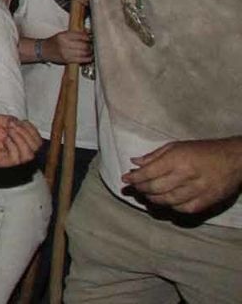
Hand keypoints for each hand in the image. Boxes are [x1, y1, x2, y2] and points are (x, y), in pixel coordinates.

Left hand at [0, 115, 41, 166]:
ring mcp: (11, 157)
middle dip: (28, 133)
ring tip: (9, 131)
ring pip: (29, 154)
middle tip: (13, 126)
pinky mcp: (3, 162)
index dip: (32, 130)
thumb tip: (25, 124)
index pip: (37, 139)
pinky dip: (14, 146)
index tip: (21, 121)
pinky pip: (17, 158)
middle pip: (37, 147)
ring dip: (22, 139)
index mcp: (17, 139)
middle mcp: (17, 149)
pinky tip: (5, 139)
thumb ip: (14, 122)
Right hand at [42, 29, 92, 64]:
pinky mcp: (67, 60)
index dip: (88, 37)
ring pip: (84, 53)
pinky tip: (90, 57)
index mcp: (63, 36)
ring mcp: (66, 53)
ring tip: (92, 50)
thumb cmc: (53, 42)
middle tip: (92, 44)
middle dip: (90, 45)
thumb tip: (88, 34)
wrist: (43, 50)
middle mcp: (64, 44)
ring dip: (90, 52)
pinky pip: (81, 60)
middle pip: (83, 45)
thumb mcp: (62, 34)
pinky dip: (87, 59)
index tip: (91, 38)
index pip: (80, 36)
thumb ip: (75, 34)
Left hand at [123, 139, 241, 213]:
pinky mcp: (208, 201)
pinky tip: (166, 202)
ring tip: (146, 195)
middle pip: (155, 188)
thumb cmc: (203, 150)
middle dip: (140, 189)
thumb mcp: (177, 145)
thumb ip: (155, 155)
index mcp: (177, 159)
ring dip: (153, 199)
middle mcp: (186, 175)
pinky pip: (184, 209)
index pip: (148, 172)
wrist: (234, 159)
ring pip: (168, 201)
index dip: (134, 178)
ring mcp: (198, 190)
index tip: (125, 179)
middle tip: (133, 188)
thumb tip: (135, 162)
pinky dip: (172, 207)